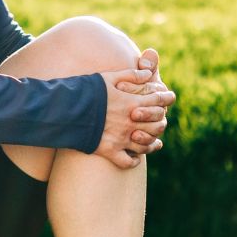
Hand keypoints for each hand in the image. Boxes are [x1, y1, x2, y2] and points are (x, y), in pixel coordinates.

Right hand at [97, 48, 175, 168]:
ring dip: (151, 143)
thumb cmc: (86, 91)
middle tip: (161, 119)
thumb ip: (130, 75)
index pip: (158, 101)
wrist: (65, 110)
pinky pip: (127, 161)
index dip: (167, 98)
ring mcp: (121, 138)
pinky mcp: (109, 151)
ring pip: (145, 145)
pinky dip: (133, 160)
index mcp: (131, 103)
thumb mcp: (108, 77)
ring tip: (154, 142)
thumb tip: (147, 74)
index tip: (171, 97)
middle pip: (157, 125)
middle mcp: (130, 123)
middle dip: (161, 121)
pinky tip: (134, 157)